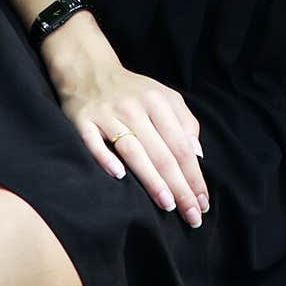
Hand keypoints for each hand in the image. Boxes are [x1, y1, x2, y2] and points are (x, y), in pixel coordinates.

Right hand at [56, 56, 209, 227]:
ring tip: (167, 204)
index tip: (203, 202)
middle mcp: (134, 108)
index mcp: (158, 102)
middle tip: (192, 215)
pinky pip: (93, 142)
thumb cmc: (133, 91)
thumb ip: (184, 122)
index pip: (181, 145)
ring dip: (151, 179)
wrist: (89, 70)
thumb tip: (198, 154)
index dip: (194, 175)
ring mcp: (107, 114)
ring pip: (133, 150)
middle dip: (180, 186)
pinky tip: (119, 177)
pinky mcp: (83, 121)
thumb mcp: (165, 97)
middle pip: (161, 152)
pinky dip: (105, 158)